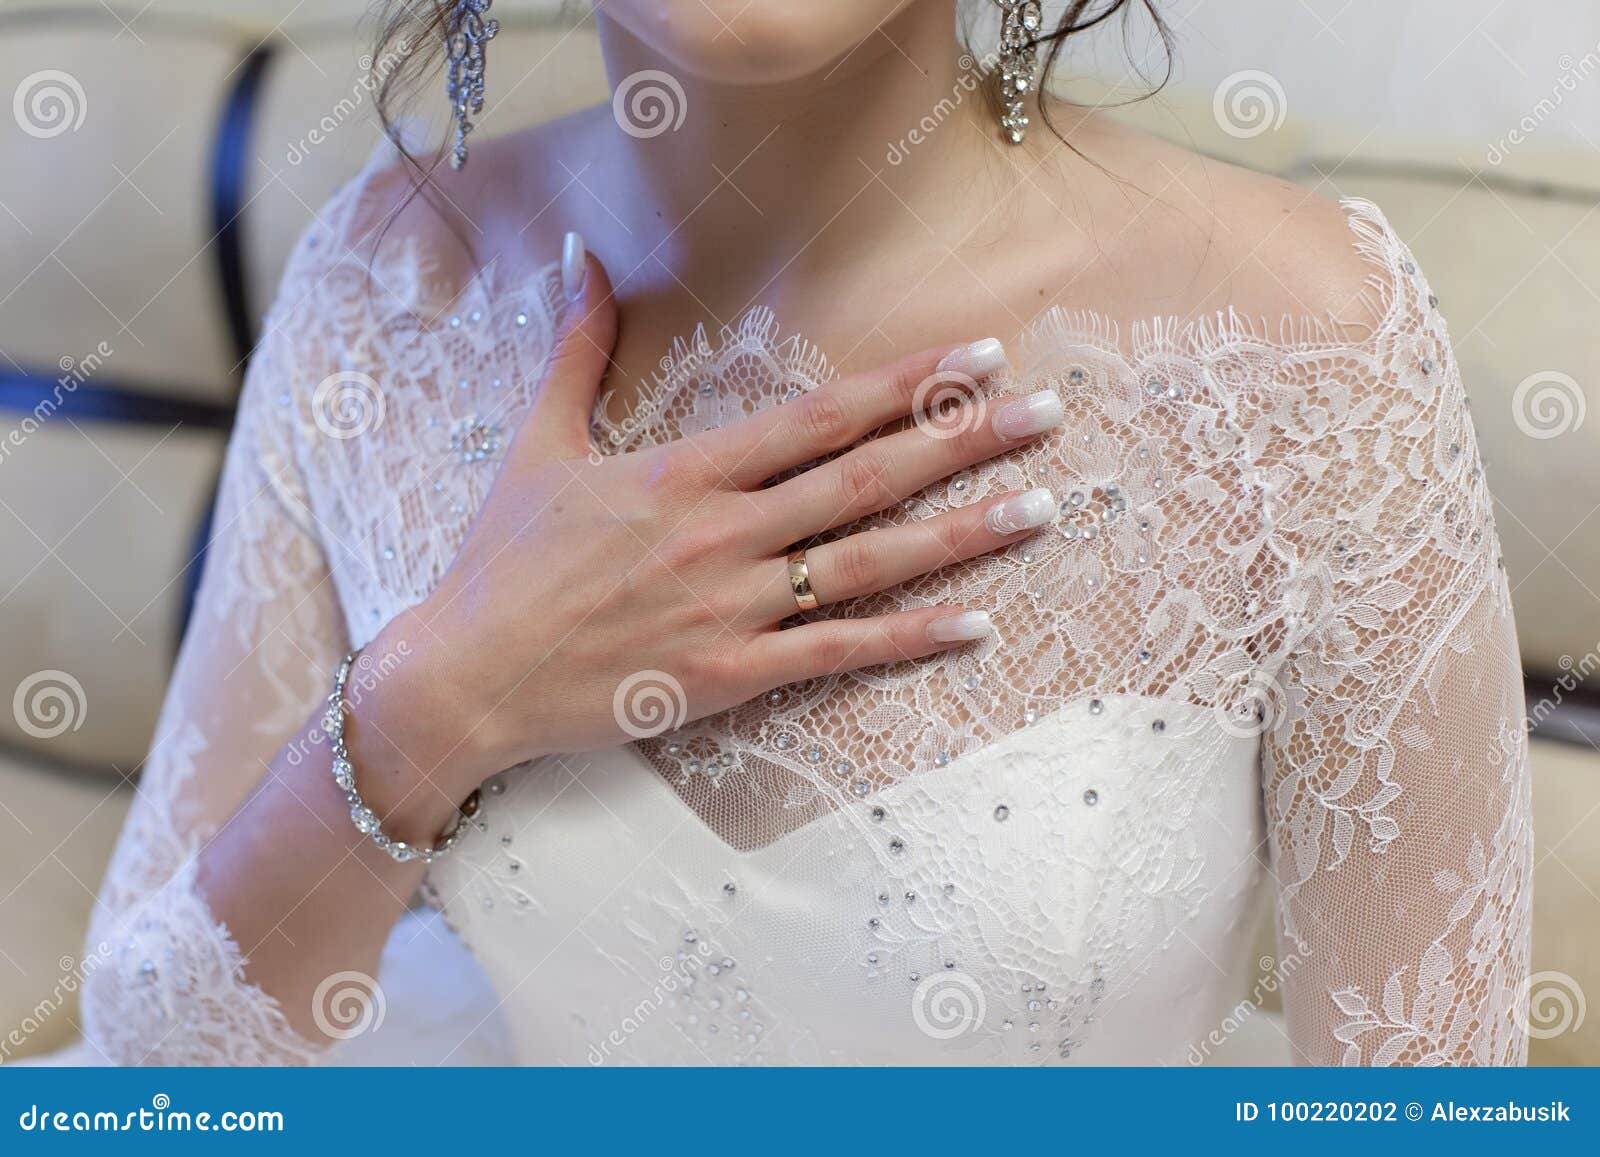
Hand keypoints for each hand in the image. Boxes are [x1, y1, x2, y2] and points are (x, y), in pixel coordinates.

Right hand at [378, 235, 1063, 796]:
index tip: (978, 355)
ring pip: (868, 564)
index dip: (904, 383)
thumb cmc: (502, 563)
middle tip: (1048, 413)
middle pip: (864, 479)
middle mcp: (720, 534)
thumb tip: (580, 253)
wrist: (463, 677)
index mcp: (683, 472)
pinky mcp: (728, 678)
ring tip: (1043, 508)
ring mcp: (730, 609)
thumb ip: (578, 346)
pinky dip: (910, 640)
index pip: (816, 416)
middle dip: (963, 440)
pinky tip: (977, 623)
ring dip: (962, 535)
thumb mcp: (538, 443)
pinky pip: (837, 655)